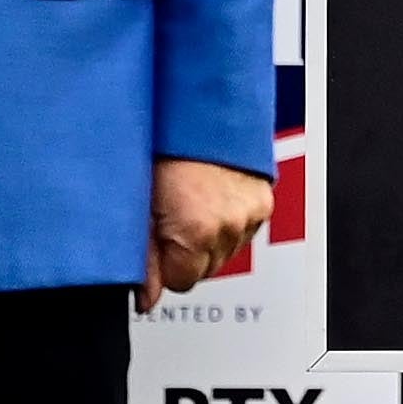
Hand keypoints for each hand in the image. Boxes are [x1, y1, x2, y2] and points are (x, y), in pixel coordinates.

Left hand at [141, 155, 273, 307]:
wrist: (198, 105)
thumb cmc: (164, 144)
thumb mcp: (139, 203)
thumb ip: (143, 257)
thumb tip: (146, 298)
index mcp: (196, 230)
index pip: (180, 282)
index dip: (163, 262)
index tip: (156, 238)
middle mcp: (229, 225)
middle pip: (204, 269)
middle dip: (185, 250)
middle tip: (170, 215)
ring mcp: (249, 213)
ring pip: (225, 250)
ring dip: (208, 234)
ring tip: (190, 201)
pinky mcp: (262, 200)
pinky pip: (243, 228)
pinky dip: (228, 218)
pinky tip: (210, 196)